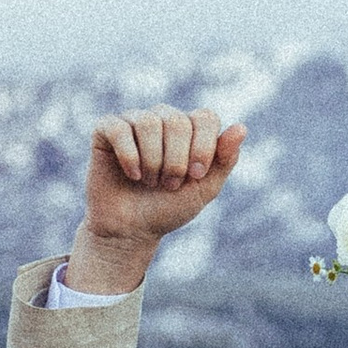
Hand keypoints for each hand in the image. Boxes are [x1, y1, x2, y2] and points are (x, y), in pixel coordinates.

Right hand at [68, 109, 242, 290]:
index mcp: (190, 129)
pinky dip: (129, 156)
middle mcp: (163, 118)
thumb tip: (241, 127)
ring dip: (153, 161)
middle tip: (169, 185)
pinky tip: (132, 175)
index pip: (206, 117)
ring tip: (150, 182)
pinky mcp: (106, 130)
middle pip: (178, 120)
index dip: (204, 147)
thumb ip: (224, 160)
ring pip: (149, 122)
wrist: (131, 230)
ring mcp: (133, 121)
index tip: (196, 175)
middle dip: (177, 160)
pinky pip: (119, 129)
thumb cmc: (168, 208)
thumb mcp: (204, 189)